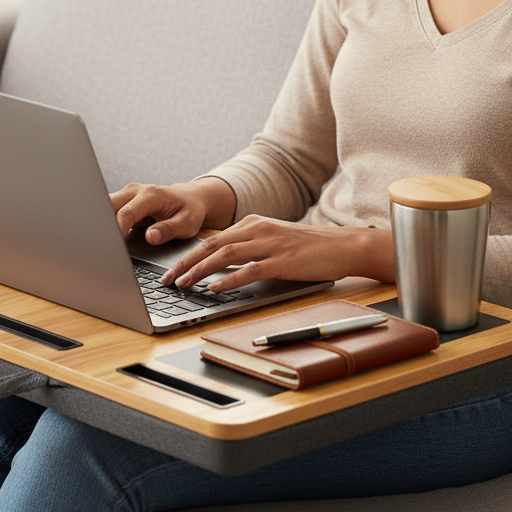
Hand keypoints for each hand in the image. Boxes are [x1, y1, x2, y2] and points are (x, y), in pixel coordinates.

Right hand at [110, 177, 235, 244]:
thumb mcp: (186, 223)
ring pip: (104, 206)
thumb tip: (150, 236)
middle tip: (99, 246)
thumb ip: (168, 229)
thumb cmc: (189, 211)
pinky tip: (104, 238)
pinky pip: (108, 211)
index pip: (126, 213)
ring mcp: (127, 195)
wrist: (191, 199)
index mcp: (151, 195)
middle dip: (101, 225)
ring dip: (101, 223)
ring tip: (99, 243)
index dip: (118, 231)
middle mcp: (135, 191)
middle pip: (108, 205)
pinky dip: (104, 223)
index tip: (113, 247)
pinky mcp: (124, 202)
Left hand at [159, 214, 382, 290]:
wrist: (343, 245)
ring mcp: (270, 243)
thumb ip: (250, 245)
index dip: (188, 255)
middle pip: (211, 245)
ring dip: (200, 271)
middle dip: (185, 263)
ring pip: (225, 255)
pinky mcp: (282, 260)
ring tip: (183, 284)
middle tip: (167, 280)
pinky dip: (229, 279)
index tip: (171, 270)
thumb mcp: (274, 239)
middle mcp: (257, 229)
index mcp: (253, 223)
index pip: (211, 239)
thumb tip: (221, 263)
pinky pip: (249, 269)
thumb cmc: (310, 246)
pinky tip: (215, 288)